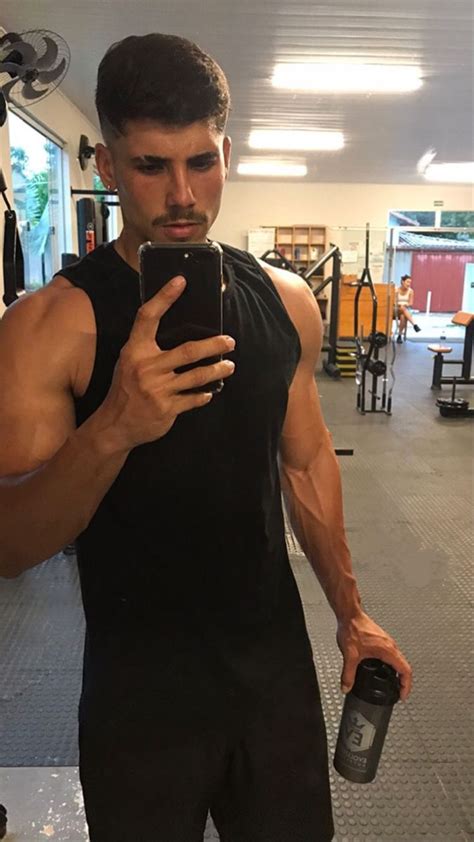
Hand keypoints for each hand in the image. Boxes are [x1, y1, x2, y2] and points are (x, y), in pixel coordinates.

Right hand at [98, 275, 235, 450]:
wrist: (114, 425)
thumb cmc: (125, 389)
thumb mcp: (128, 362)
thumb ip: (147, 348)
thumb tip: (178, 331)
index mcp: (135, 351)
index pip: (148, 317)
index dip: (164, 297)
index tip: (180, 281)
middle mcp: (146, 367)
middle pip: (189, 350)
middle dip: (214, 345)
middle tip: (229, 341)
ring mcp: (157, 389)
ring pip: (198, 375)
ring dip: (218, 370)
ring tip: (229, 366)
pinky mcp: (167, 408)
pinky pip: (194, 399)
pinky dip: (204, 395)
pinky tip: (210, 391)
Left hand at [336, 610, 412, 700]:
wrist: (350, 614)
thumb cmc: (353, 628)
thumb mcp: (350, 655)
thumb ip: (348, 674)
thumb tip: (346, 687)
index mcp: (388, 650)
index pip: (406, 671)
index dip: (406, 686)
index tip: (402, 695)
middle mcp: (391, 646)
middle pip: (404, 666)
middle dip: (403, 682)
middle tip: (398, 692)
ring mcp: (387, 642)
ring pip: (399, 660)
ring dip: (397, 673)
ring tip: (392, 683)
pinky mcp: (382, 640)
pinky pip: (392, 655)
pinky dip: (391, 665)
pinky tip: (382, 669)